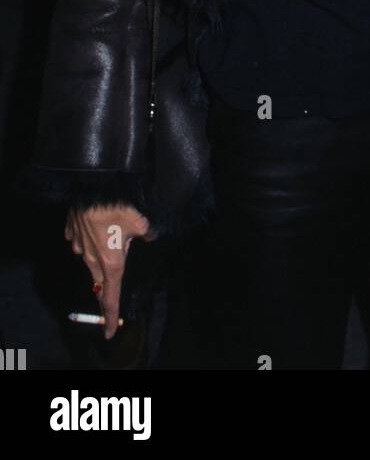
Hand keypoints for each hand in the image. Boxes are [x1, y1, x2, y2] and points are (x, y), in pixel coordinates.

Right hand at [65, 203, 153, 338]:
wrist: (88, 187)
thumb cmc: (115, 206)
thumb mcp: (139, 221)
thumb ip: (147, 233)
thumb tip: (149, 235)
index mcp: (111, 262)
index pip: (111, 297)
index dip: (111, 316)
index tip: (109, 332)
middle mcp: (92, 259)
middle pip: (100, 280)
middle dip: (106, 284)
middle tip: (112, 283)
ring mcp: (79, 247)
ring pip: (90, 259)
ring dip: (99, 254)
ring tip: (109, 236)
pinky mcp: (72, 233)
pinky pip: (81, 242)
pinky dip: (89, 238)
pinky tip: (95, 225)